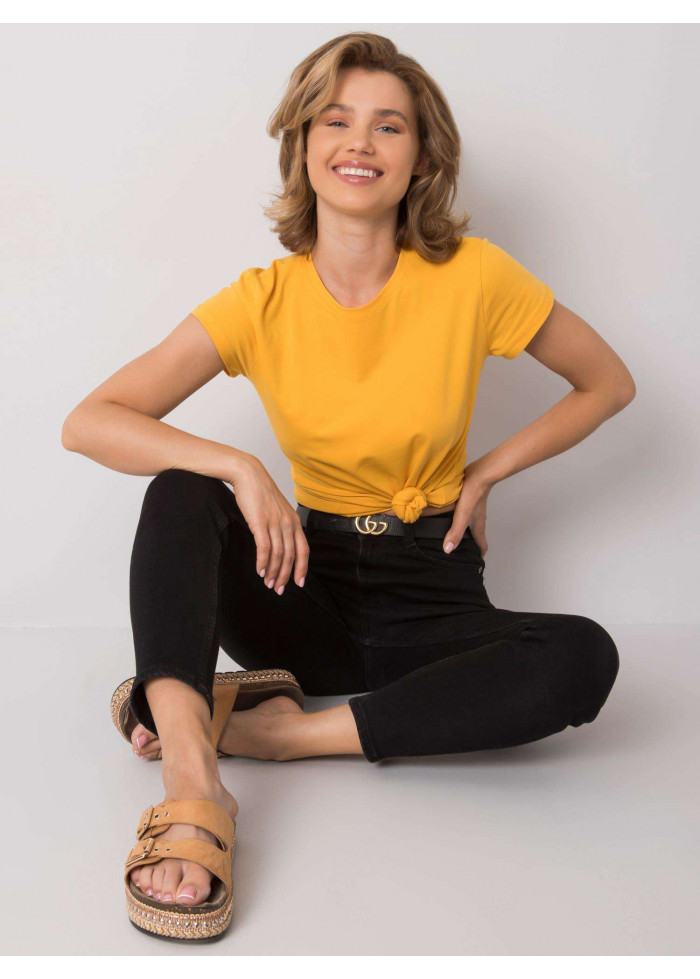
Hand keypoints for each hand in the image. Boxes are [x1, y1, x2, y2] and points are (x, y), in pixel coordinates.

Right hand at [227, 455, 308, 593]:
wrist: (248, 474)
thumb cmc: (260, 493)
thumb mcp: (277, 510)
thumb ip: (281, 526)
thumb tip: (280, 545)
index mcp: (294, 521)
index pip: (304, 549)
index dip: (302, 568)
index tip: (299, 583)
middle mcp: (287, 523)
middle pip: (291, 556)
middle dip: (285, 575)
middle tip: (279, 589)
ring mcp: (274, 523)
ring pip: (278, 554)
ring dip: (273, 572)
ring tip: (268, 583)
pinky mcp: (260, 522)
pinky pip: (264, 547)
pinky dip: (263, 562)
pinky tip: (260, 571)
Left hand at [442, 472, 491, 559]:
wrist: (480, 473)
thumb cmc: (473, 495)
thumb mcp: (462, 516)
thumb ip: (455, 532)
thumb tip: (448, 550)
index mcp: (477, 527)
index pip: (482, 546)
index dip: (478, 557)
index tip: (473, 565)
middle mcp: (477, 520)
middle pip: (475, 537)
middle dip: (468, 546)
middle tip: (457, 552)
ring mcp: (473, 510)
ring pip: (469, 526)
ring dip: (461, 532)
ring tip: (448, 536)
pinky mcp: (468, 501)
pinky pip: (464, 514)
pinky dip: (456, 519)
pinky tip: (445, 516)